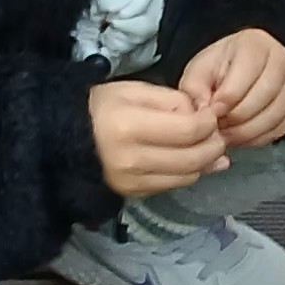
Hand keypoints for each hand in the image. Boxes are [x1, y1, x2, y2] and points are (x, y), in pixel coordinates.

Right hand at [91, 78, 230, 196]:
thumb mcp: (135, 90)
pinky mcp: (132, 193)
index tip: (211, 116)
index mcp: (129, 127)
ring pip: (186, 176)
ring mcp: (131, 181)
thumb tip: (202, 117)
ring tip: (211, 149)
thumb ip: (172, 101)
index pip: (188, 130)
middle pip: (192, 158)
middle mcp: (131, 159)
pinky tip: (193, 162)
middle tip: (218, 135)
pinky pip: (172, 186)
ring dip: (206, 163)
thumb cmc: (102, 107)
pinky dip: (188, 174)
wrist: (65, 138)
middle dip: (213, 146)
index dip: (209, 123)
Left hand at [177, 28, 284, 149]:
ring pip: (275, 114)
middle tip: (219, 125)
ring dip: (247, 130)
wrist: (234, 75)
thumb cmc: (217, 71)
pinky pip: (281, 128)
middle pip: (266, 94)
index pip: (250, 69)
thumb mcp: (198, 73)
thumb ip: (195, 90)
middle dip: (238, 116)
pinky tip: (241, 136)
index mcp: (256, 44)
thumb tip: (204, 112)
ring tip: (227, 132)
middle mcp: (281, 60)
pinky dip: (258, 138)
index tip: (214, 109)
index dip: (230, 95)